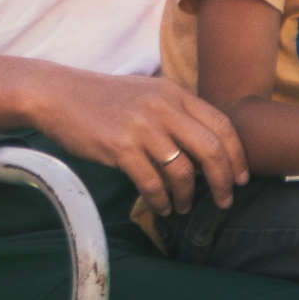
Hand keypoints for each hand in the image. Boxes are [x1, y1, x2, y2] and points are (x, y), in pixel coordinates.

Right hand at [27, 69, 247, 215]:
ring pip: (183, 170)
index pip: (222, 125)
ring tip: (182, 206)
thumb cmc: (101, 99)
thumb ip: (174, 112)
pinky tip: (160, 207)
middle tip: (224, 200)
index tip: (241, 177)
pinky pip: (152, 182)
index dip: (237, 155)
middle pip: (211, 149)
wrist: (57, 95)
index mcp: (174, 93)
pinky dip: (161, 200)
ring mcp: (142, 127)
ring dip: (188, 196)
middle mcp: (163, 107)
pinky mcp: (120, 147)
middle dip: (224, 181)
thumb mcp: (145, 94)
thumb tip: (202, 148)